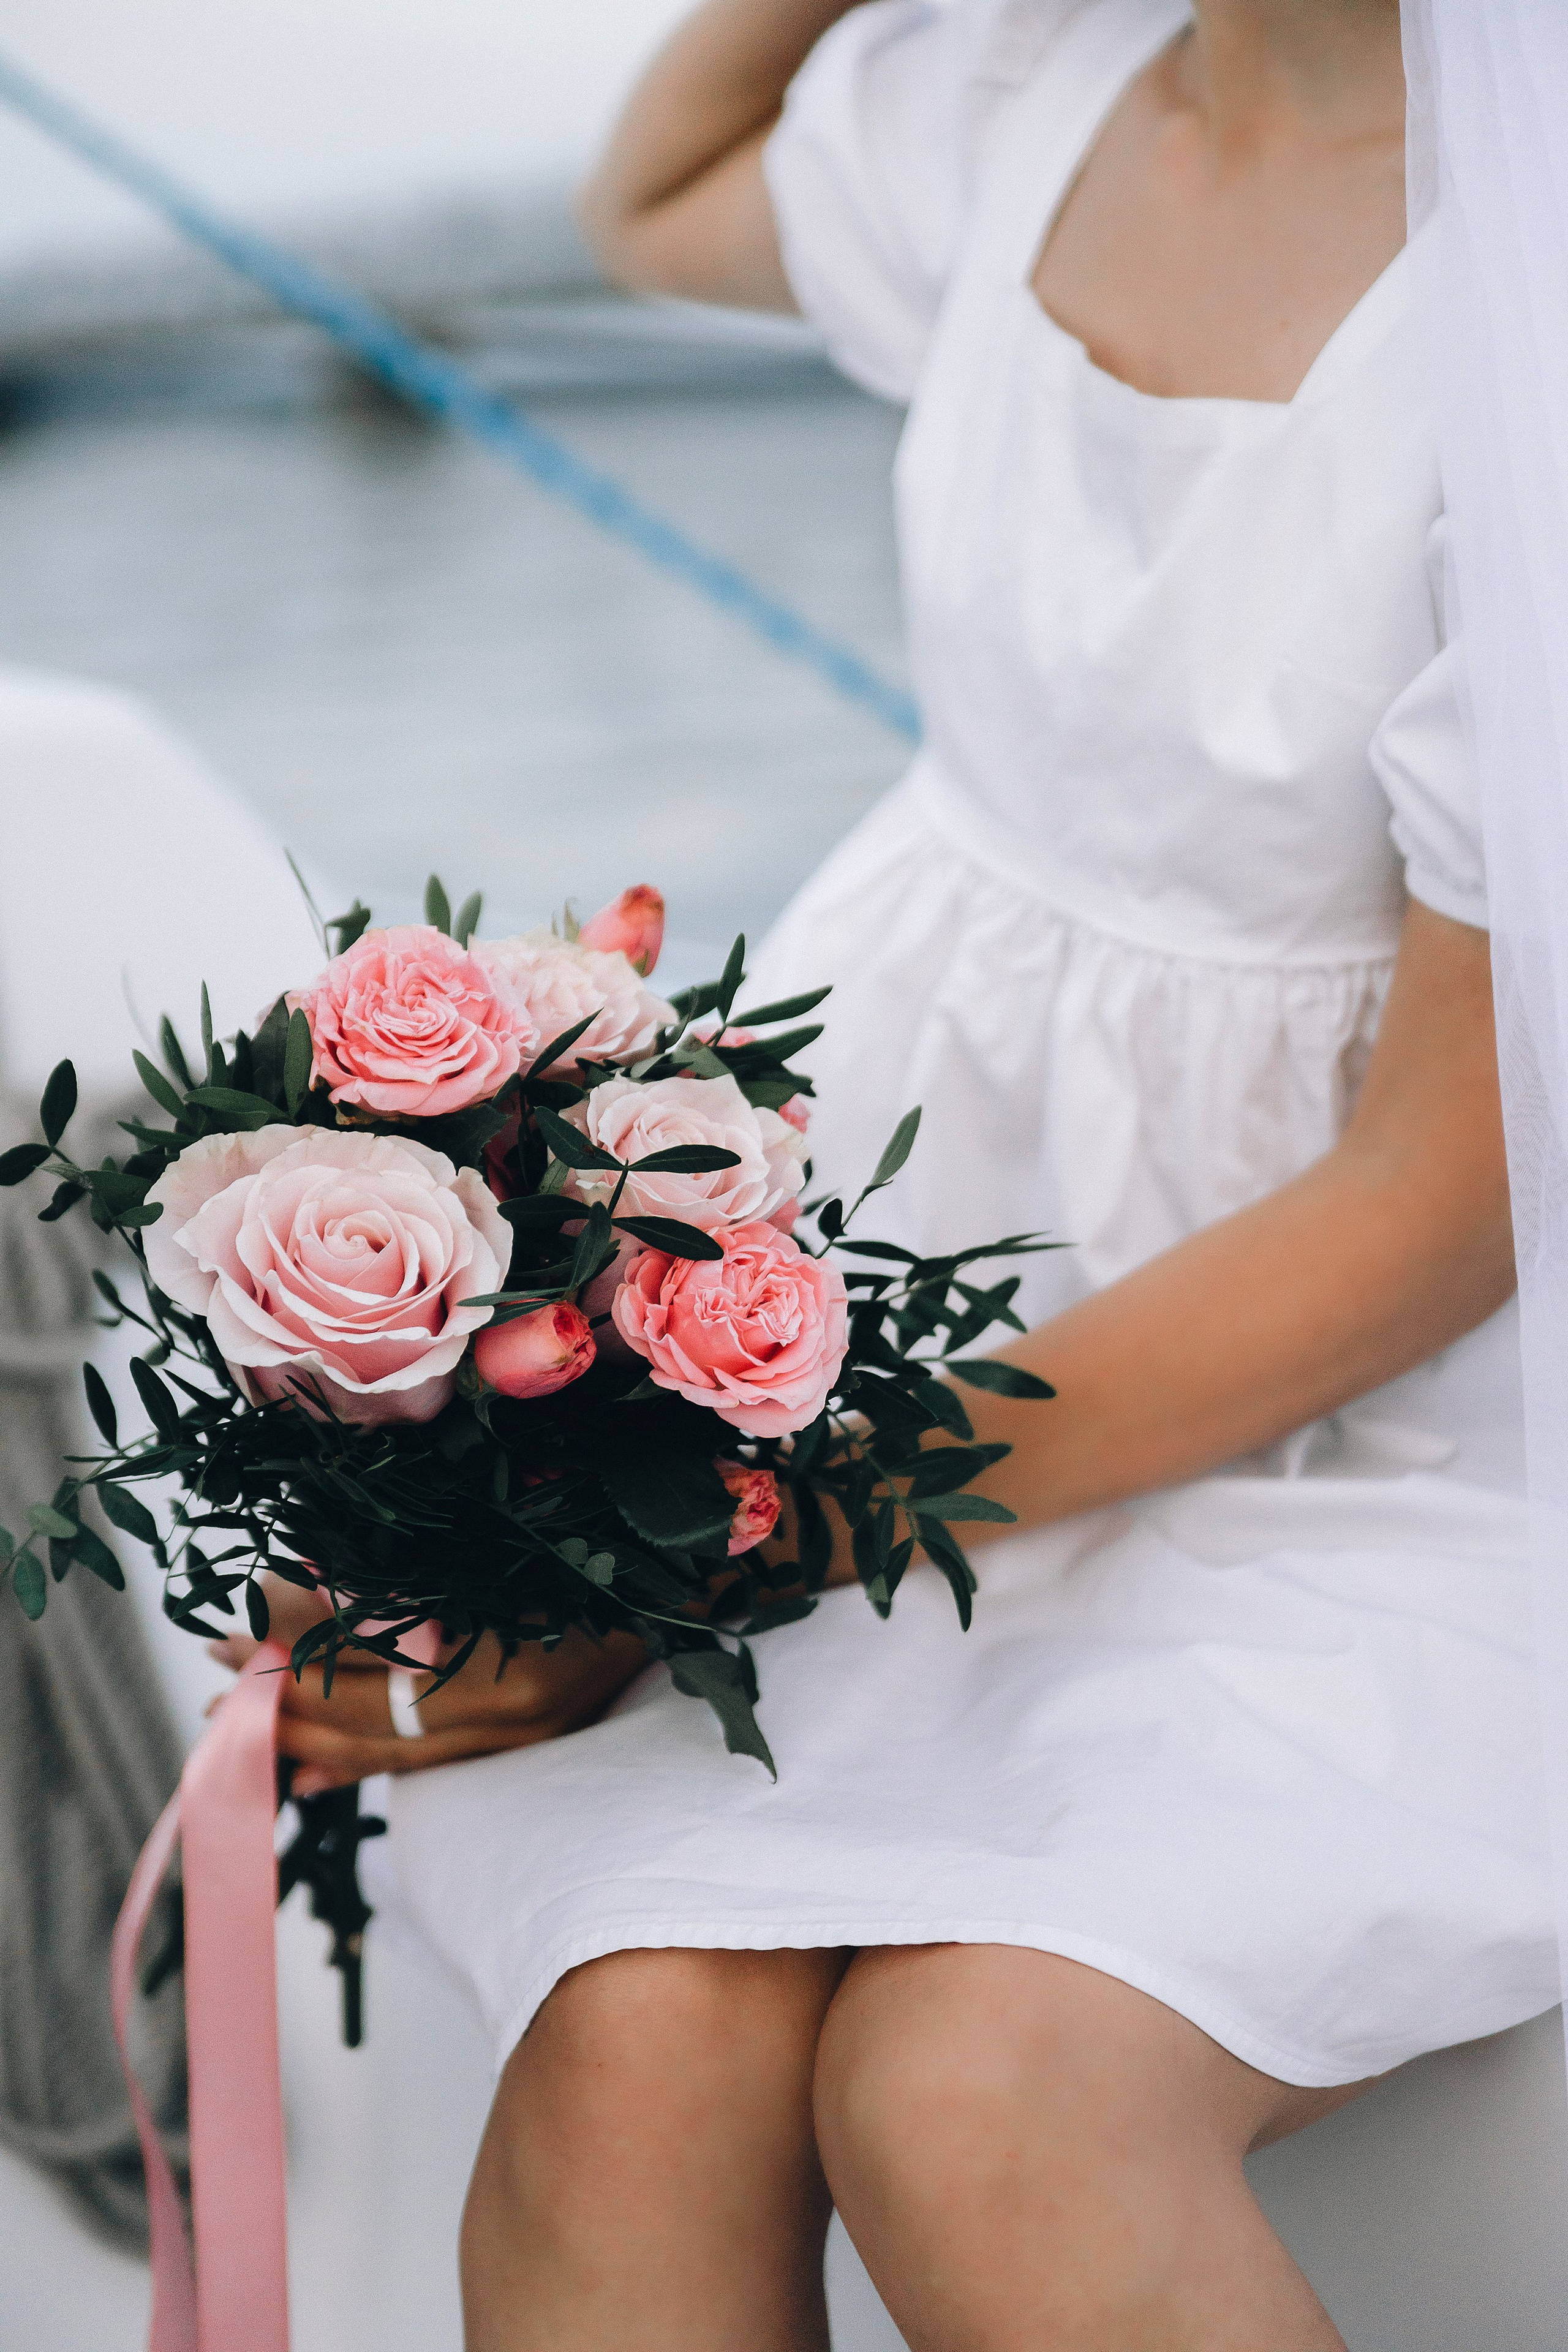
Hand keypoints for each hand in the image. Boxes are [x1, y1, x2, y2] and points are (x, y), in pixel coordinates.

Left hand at [209, 1577, 648, 1792]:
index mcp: (510, 1677)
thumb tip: (315, 1575)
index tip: (236, 1639)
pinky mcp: (526, 1745)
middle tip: (217, 1682)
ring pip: (393, 1755)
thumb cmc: (614, 1555)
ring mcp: (522, 1744)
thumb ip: (420, 1582)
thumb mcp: (512, 1555)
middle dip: (285, 1707)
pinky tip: (312, 1777)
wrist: (703, 1593)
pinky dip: (362, 1768)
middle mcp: (513, 1724)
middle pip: (373, 1730)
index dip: (297, 1665)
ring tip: (243, 1724)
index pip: (373, 1684)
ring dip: (310, 1740)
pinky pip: (427, 1765)